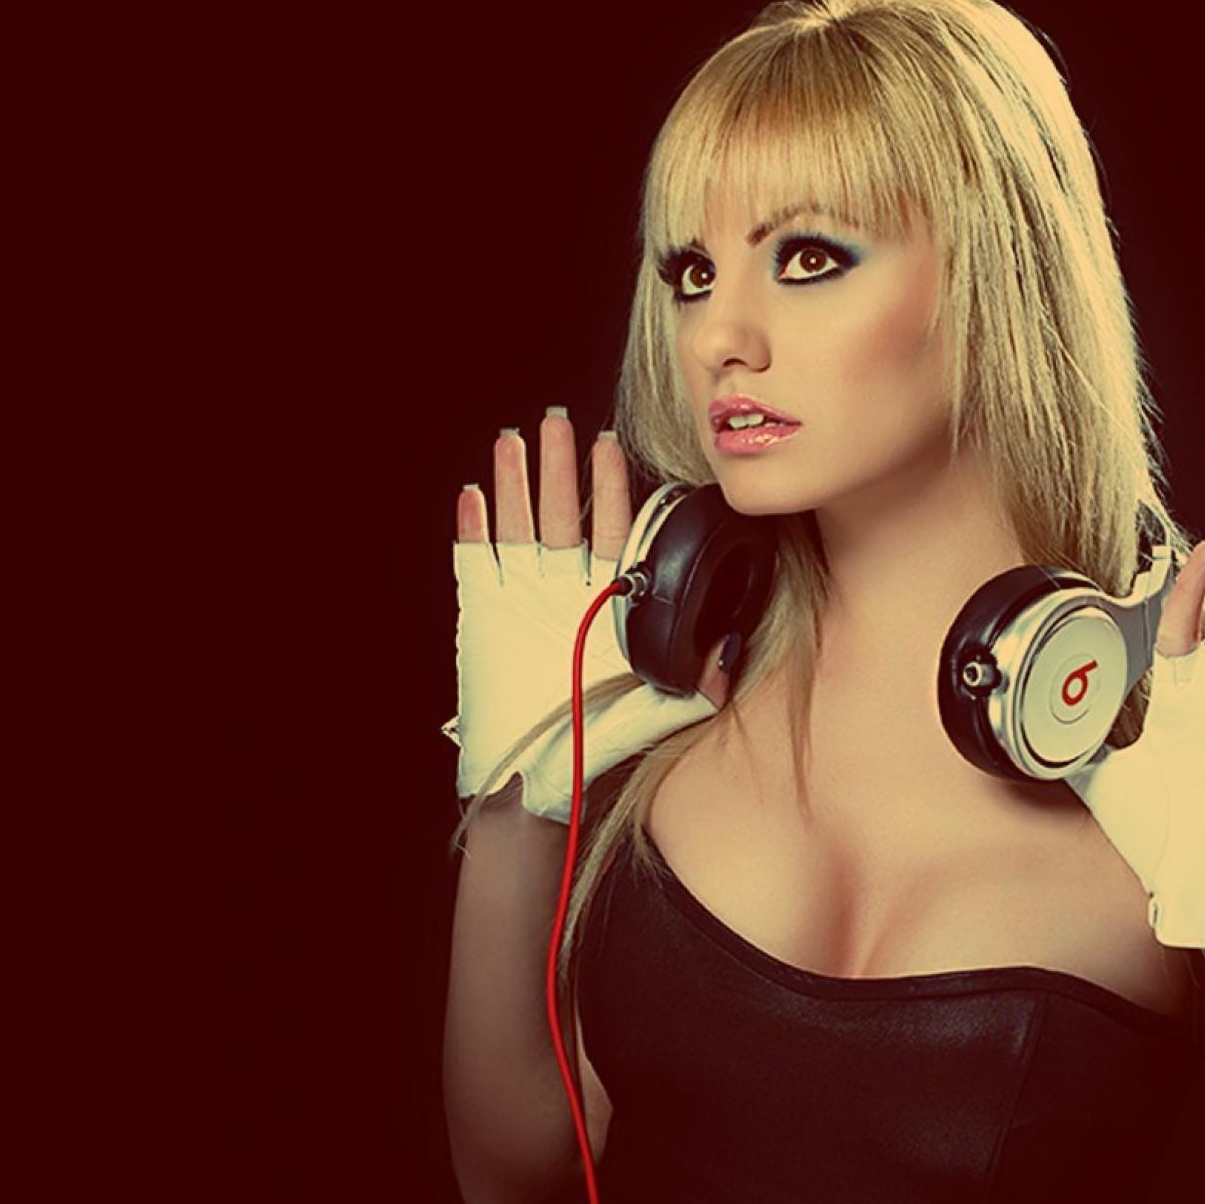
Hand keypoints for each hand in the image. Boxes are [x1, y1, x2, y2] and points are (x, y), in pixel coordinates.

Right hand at [445, 408, 735, 821]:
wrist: (537, 782)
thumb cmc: (597, 746)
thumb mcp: (660, 710)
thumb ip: (698, 678)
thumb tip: (730, 648)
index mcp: (605, 604)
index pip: (613, 532)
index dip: (611, 490)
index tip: (611, 448)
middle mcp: (562, 593)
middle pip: (561, 515)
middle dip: (560, 468)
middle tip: (559, 421)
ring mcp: (519, 600)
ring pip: (517, 527)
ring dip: (516, 483)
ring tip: (515, 440)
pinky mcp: (480, 616)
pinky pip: (474, 562)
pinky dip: (473, 529)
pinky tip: (475, 495)